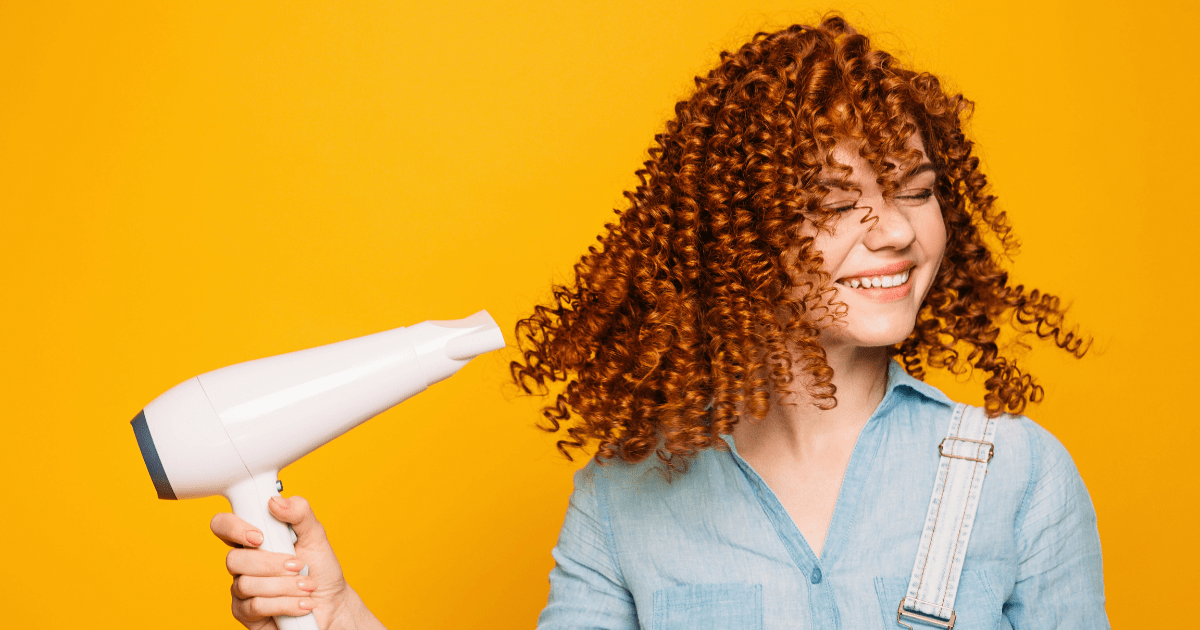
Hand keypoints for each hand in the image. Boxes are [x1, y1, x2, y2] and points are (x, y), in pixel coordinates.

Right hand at [210, 496, 381, 629]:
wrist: (331, 604)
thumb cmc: (320, 569)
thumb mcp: (316, 536)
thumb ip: (300, 513)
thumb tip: (276, 501)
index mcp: (254, 539)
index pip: (223, 525)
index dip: (233, 528)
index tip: (260, 537)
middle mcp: (243, 563)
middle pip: (233, 560)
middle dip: (271, 564)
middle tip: (299, 566)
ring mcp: (241, 589)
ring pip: (246, 584)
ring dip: (284, 585)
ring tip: (307, 586)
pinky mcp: (246, 613)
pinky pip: (254, 606)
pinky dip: (284, 604)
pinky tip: (302, 604)